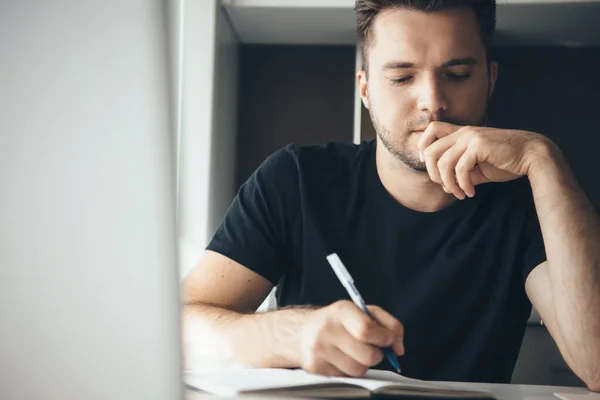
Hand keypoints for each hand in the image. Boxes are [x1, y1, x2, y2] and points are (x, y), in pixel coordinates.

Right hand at [296, 300, 403, 376]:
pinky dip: (348, 369)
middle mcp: (327, 329)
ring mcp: (319, 350)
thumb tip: (398, 348)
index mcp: (341, 311)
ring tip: (353, 352)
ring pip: (359, 369)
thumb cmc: (338, 321)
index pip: (367, 330)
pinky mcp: (315, 367)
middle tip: (370, 347)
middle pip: (368, 355)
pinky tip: (340, 358)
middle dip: (376, 354)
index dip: (384, 338)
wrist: (301, 331)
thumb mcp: (362, 311)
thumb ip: (388, 324)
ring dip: (362, 364)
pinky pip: (346, 376)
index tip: (387, 340)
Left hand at [417, 122, 547, 198]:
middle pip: (430, 151)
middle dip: (433, 174)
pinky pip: (460, 169)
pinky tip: (471, 192)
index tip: (431, 167)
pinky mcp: (479, 145)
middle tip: (447, 188)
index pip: (431, 130)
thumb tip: (445, 187)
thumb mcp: (478, 169)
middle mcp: (464, 132)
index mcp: (462, 133)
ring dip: (449, 184)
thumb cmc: (506, 162)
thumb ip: (461, 174)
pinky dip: (463, 185)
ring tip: (461, 194)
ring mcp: (471, 137)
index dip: (423, 148)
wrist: (532, 155)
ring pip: (443, 163)